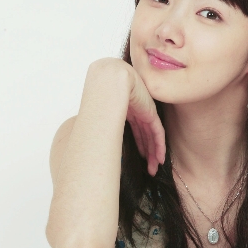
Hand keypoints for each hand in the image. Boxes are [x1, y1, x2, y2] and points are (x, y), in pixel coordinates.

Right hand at [91, 57, 165, 176]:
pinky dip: (159, 147)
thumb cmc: (99, 90)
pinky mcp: (150, 113)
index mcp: (127, 106)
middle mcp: (138, 109)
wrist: (111, 78)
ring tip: (153, 169)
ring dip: (152, 153)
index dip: (139, 144)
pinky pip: (157, 133)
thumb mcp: (101, 105)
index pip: (136, 128)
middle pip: (145, 134)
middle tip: (149, 169)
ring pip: (152, 136)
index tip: (141, 158)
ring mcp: (145, 110)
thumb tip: (88, 136)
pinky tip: (160, 159)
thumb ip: (102, 119)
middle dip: (147, 152)